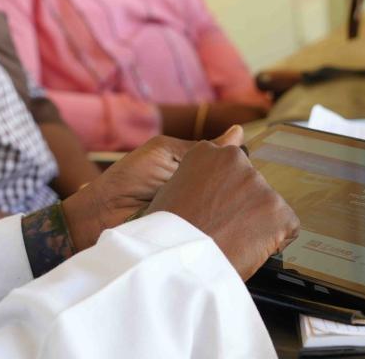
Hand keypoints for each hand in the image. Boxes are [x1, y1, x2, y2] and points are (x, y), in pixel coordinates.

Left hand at [60, 126, 244, 250]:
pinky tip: (231, 227)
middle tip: (255, 193)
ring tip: (243, 210)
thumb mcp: (164, 154)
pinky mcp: (195, 233)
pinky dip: (222, 228)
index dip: (242, 167)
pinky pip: (215, 230)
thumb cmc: (130, 178)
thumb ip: (201, 150)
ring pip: (227, 211)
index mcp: (194, 165)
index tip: (259, 171)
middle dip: (241, 190)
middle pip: (231, 188)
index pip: (229, 164)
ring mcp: (198, 212)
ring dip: (232, 210)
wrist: (105, 214)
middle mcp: (200, 189)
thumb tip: (239, 131)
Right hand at [146, 140, 299, 278]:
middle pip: (249, 185)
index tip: (217, 207)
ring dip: (255, 223)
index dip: (224, 193)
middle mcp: (235, 160)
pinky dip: (274, 241)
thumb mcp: (171, 189)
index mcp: (206, 152)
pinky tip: (249, 249)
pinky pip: (286, 227)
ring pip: (266, 206)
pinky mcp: (278, 210)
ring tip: (232, 240)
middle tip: (221, 227)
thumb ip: (199, 171)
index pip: (229, 167)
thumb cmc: (167, 230)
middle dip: (242, 206)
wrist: (176, 258)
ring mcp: (258, 184)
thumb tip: (228, 145)